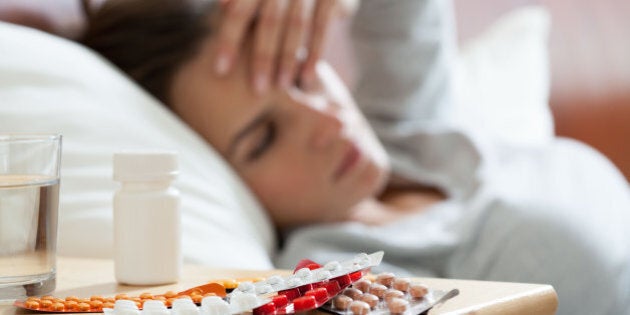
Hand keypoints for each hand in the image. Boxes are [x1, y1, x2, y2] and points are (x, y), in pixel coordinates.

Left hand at [214, 0, 338, 93]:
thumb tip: (223, 6)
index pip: (239, 11)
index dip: (228, 40)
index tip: (220, 71)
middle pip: (269, 22)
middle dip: (261, 57)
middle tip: (256, 89)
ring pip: (296, 26)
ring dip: (288, 59)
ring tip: (280, 86)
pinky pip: (322, 27)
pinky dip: (314, 54)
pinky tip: (306, 79)